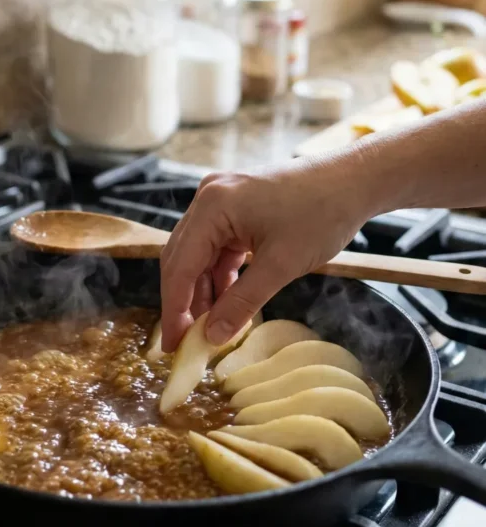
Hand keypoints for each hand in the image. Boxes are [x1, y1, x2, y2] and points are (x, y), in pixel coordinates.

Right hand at [160, 153, 375, 352]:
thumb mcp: (281, 266)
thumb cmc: (322, 214)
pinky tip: (227, 302)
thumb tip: (212, 336)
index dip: (174, 309)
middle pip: (182, 259)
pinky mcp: (235, 208)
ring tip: (211, 328)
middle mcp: (208, 198)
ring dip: (204, 292)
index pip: (179, 266)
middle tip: (185, 343)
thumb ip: (242, 303)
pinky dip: (221, 276)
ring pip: (199, 256)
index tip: (172, 345)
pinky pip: (217, 248)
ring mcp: (220, 200)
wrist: (353, 180)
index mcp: (212, 206)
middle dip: (184, 302)